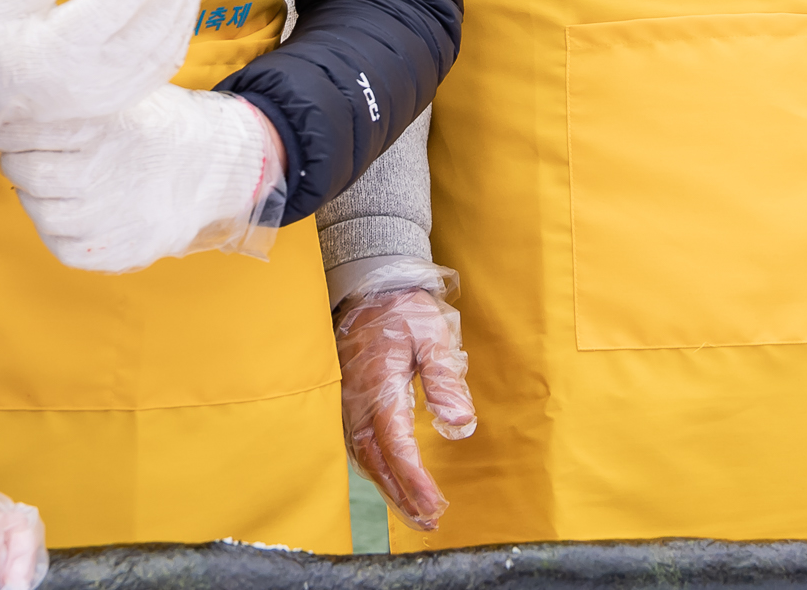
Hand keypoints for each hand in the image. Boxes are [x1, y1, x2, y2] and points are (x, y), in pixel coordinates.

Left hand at [0, 86, 285, 272]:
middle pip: (31, 173)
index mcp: (111, 128)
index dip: (10, 130)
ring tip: (40, 183)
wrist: (214, 169)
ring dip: (31, 195)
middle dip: (14, 161)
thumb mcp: (131, 95)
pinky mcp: (118, 251)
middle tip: (15, 154)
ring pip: (42, 213)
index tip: (7, 128)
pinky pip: (63, 246)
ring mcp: (113, 218)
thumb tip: (23, 99)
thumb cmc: (163, 126)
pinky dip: (54, 228)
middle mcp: (108, 174)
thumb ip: (83, 98)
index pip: (32, 131)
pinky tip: (63, 209)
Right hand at [334, 263, 477, 529]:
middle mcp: (357, 402)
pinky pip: (356, 446)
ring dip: (389, 488)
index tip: (435, 506)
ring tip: (415, 511)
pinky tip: (390, 480)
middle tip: (429, 521)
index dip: (414, 481)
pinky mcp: (345, 402)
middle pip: (377, 463)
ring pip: (364, 458)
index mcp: (380, 387)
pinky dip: (375, 470)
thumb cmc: (404, 310)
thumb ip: (446, 379)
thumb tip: (461, 425)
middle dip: (403, 496)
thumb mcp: (434, 335)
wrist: (368, 287)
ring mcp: (346, 403)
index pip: (397, 447)